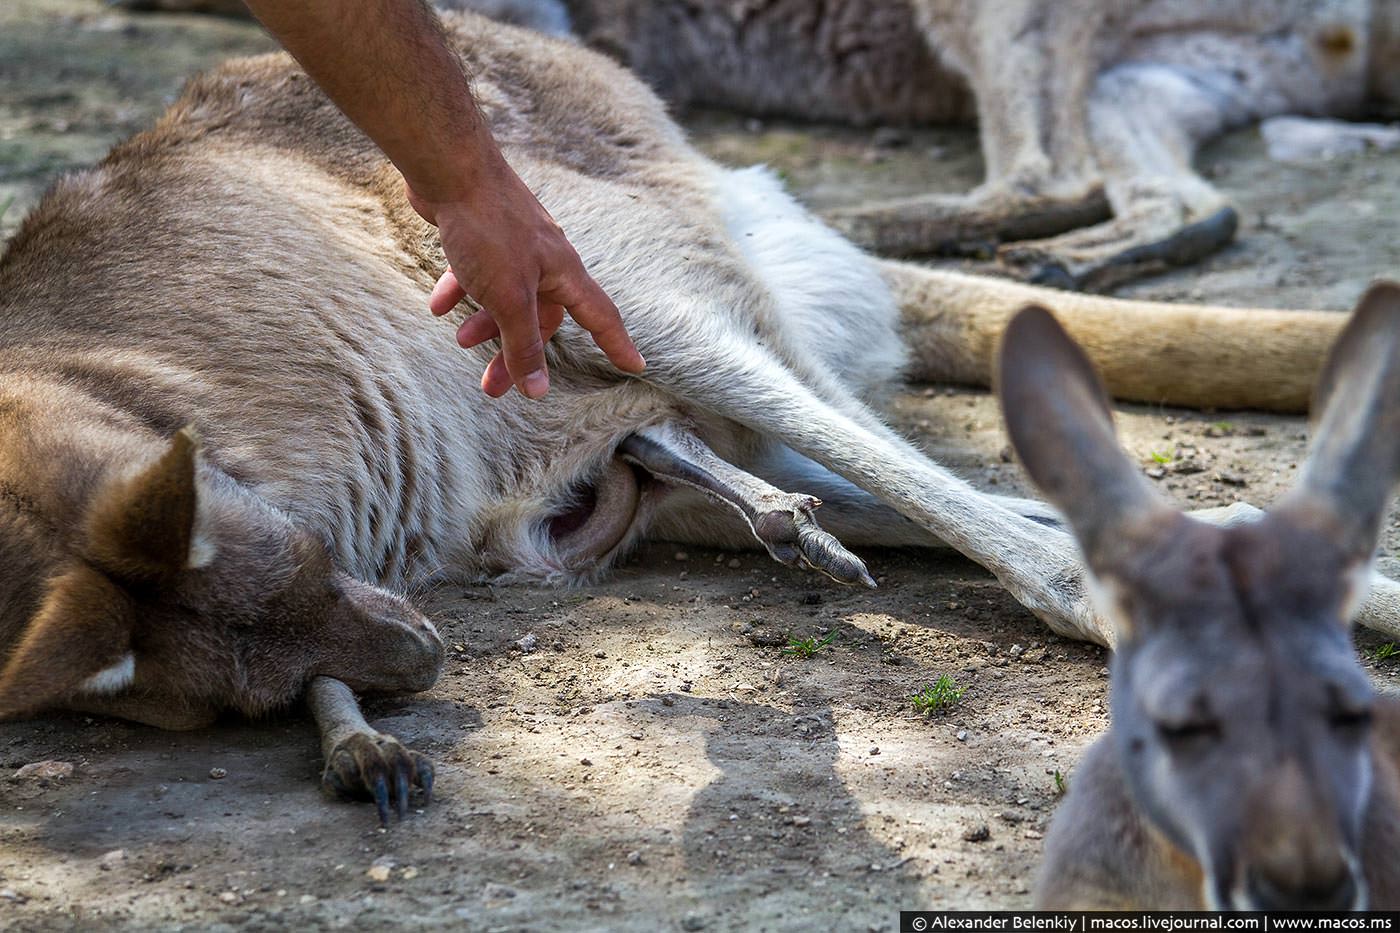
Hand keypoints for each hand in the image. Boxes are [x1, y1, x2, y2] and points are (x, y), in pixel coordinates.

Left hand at [407, 153, 644, 399]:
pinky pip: (479, 271)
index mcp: (564, 273)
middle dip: (517, 352)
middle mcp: (547, 259)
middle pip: (542, 317)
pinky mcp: (485, 232)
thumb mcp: (508, 298)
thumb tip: (538, 391)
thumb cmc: (487, 229)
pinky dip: (461, 290)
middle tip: (494, 387)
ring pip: (508, 296)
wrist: (450, 166)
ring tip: (460, 340)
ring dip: (486, 323)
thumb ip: (523, 345)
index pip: (601, 318)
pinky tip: (438, 305)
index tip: (635, 366)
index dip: (617, 345)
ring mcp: (516, 244)